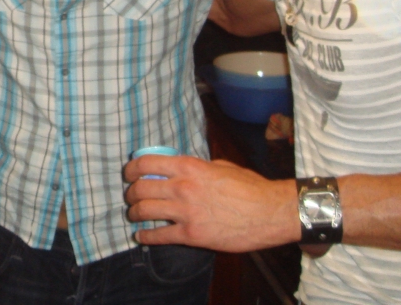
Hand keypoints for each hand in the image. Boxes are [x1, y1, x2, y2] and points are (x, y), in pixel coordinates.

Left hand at [123, 154, 299, 251]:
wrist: (271, 212)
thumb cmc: (250, 187)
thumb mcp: (221, 166)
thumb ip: (197, 167)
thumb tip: (181, 169)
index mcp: (189, 167)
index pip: (146, 163)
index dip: (132, 168)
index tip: (129, 173)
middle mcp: (183, 187)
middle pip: (141, 188)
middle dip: (131, 193)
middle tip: (132, 196)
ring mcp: (186, 212)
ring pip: (145, 211)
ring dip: (135, 213)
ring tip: (134, 215)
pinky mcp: (192, 235)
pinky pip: (160, 236)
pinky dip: (146, 237)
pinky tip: (141, 236)